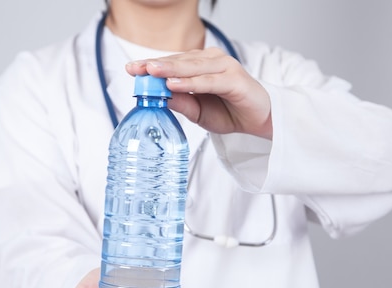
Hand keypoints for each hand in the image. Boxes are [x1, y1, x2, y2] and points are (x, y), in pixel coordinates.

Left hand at [125, 47, 272, 138]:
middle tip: (136, 68)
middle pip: (179, 62)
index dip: (152, 66)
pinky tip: (174, 84)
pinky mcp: (234, 79)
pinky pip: (208, 81)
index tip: (131, 69)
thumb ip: (181, 102)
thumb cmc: (229, 112)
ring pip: (192, 68)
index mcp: (200, 66)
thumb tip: (158, 97)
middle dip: (156, 65)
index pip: (172, 64)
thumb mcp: (198, 112)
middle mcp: (212, 61)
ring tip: (151, 72)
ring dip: (170, 70)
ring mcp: (224, 67)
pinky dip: (191, 82)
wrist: (259, 121)